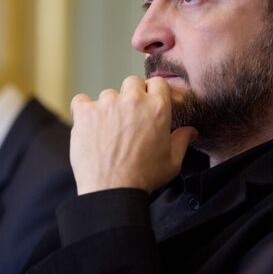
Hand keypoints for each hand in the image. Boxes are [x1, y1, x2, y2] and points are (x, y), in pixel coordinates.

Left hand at [70, 75, 195, 194]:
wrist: (112, 191)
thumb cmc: (144, 177)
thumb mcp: (173, 161)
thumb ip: (182, 140)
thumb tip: (191, 131)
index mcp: (158, 108)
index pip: (157, 82)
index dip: (153, 92)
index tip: (149, 102)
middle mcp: (133, 101)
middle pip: (132, 82)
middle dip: (132, 95)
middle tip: (129, 115)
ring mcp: (107, 105)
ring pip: (108, 94)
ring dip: (109, 106)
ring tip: (109, 128)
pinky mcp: (85, 113)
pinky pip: (81, 100)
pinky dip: (84, 110)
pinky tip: (90, 124)